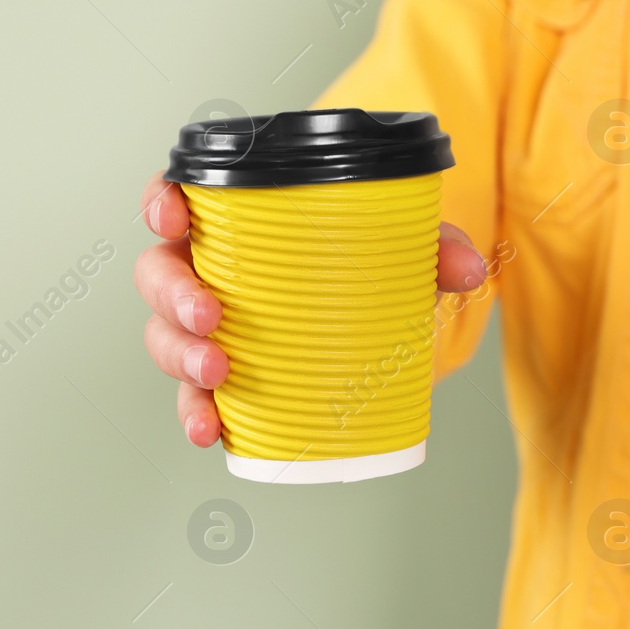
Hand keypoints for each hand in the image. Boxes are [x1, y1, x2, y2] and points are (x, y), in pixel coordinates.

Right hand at [135, 174, 488, 446]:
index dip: (162, 201)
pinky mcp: (222, 376)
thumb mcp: (400, 246)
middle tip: (211, 318)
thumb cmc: (364, 262)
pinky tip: (210, 431)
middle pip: (159, 274)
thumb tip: (470, 271)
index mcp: (233, 222)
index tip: (173, 215)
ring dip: (181, 358)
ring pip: (166, 336)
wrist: (376, 311)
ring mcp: (207, 327)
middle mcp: (207, 270)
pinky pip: (193, 394)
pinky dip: (196, 413)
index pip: (176, 197)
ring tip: (217, 377)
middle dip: (175, 297)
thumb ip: (435, 248)